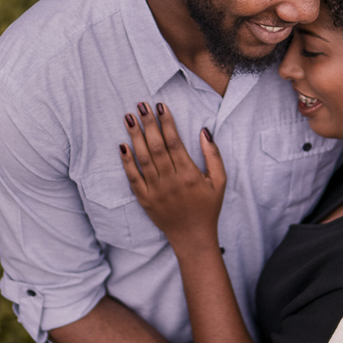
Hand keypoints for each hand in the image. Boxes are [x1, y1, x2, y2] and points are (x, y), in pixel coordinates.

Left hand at [120, 102, 224, 249]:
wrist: (193, 237)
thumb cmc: (208, 207)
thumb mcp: (220, 182)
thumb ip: (213, 156)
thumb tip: (204, 131)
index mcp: (189, 174)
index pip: (174, 142)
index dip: (166, 122)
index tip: (159, 106)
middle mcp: (171, 181)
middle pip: (156, 146)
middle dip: (148, 124)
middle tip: (140, 105)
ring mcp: (156, 191)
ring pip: (143, 159)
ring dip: (134, 137)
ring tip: (128, 118)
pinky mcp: (145, 200)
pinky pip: (133, 178)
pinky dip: (126, 162)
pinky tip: (122, 145)